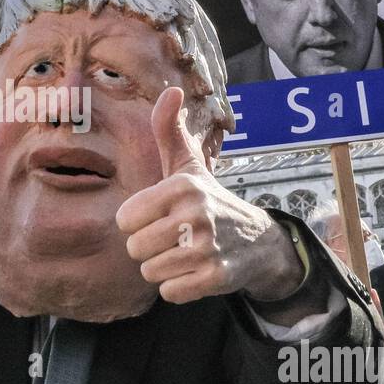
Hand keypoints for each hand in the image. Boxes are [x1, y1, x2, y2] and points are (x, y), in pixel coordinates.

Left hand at [116, 87, 301, 304]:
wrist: (258, 241)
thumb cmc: (210, 200)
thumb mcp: (189, 166)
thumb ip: (170, 131)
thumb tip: (170, 91)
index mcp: (182, 186)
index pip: (125, 219)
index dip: (137, 222)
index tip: (159, 216)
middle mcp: (195, 215)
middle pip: (135, 248)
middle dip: (149, 247)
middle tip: (173, 238)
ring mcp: (207, 248)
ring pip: (150, 272)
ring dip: (163, 268)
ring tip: (184, 253)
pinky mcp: (215, 278)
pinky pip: (170, 292)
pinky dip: (178, 287)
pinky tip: (194, 271)